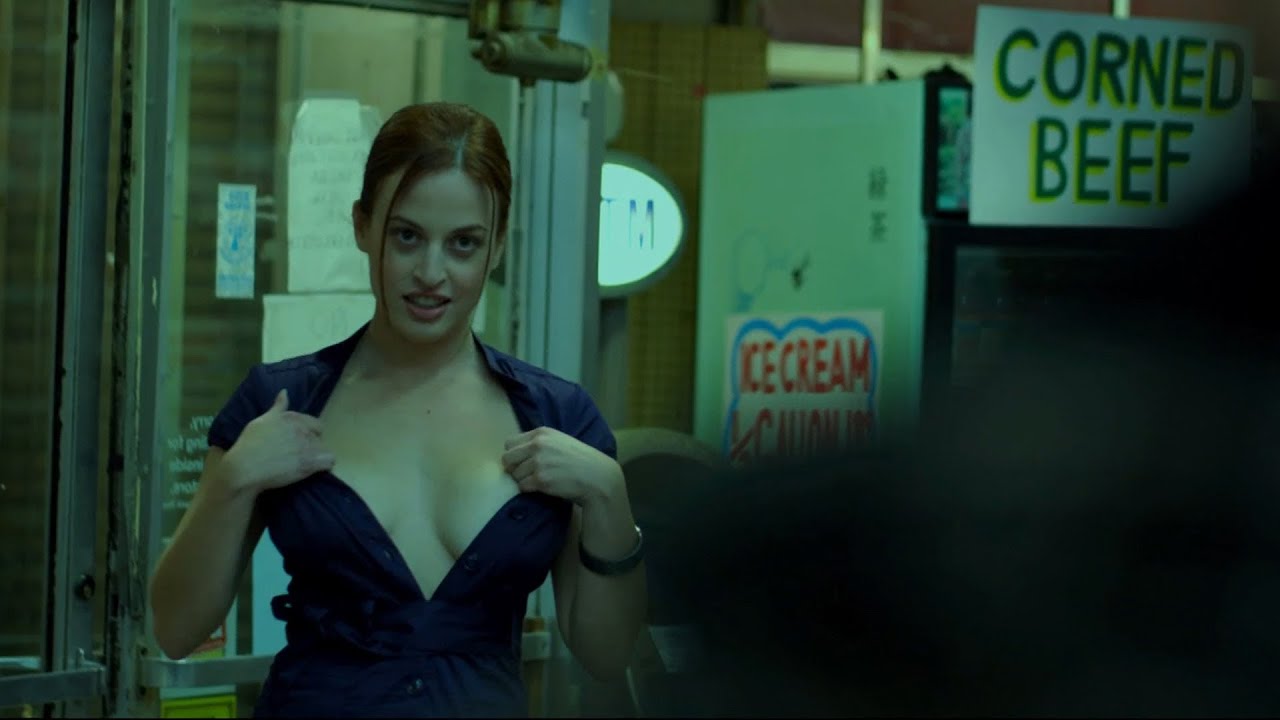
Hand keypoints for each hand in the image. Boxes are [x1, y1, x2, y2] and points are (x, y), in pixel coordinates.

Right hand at [225, 389, 334, 493]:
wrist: (245, 467)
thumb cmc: (250, 444)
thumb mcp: (262, 420)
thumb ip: (278, 407)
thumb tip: (285, 392)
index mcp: (293, 418)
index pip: (314, 423)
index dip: (308, 433)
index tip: (296, 442)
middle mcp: (303, 429)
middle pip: (319, 437)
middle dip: (311, 445)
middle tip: (296, 455)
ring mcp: (308, 445)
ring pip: (324, 449)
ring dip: (316, 456)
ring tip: (301, 464)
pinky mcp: (310, 462)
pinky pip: (329, 461)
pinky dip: (324, 465)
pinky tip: (313, 470)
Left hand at [501, 427, 622, 506]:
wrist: (597, 477)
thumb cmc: (580, 460)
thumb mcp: (560, 441)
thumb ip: (540, 442)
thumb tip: (517, 453)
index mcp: (542, 433)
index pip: (510, 442)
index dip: (515, 454)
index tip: (523, 461)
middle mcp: (538, 444)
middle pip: (507, 458)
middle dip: (514, 468)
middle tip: (526, 474)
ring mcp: (538, 462)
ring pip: (514, 474)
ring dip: (523, 480)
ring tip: (539, 481)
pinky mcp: (541, 479)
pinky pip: (521, 486)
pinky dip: (529, 489)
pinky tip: (542, 488)